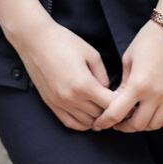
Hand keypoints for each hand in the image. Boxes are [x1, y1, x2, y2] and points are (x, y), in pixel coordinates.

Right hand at [10, 16, 114, 130]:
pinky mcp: (51, 104)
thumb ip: (103, 75)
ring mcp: (60, 103)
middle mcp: (72, 98)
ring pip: (87, 123)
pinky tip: (89, 116)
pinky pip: (71, 123)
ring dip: (98, 118)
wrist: (35, 40)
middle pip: (100, 116)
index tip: (127, 99)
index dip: (122, 104)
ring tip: (104, 109)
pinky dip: (83, 123)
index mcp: (84, 84)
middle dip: (111, 111)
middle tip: (118, 104)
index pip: (111, 105)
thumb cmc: (64, 42)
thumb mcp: (91, 53)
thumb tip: (107, 91)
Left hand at [92, 20, 162, 131]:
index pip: (117, 113)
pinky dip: (162, 122)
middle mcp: (156, 95)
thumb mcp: (129, 58)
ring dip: (142, 125)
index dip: (105, 121)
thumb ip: (124, 82)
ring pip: (155, 125)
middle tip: (117, 122)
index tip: (99, 124)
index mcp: (138, 84)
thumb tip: (119, 99)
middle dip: (123, 126)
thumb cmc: (149, 38)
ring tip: (134, 119)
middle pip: (137, 125)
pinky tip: (154, 117)